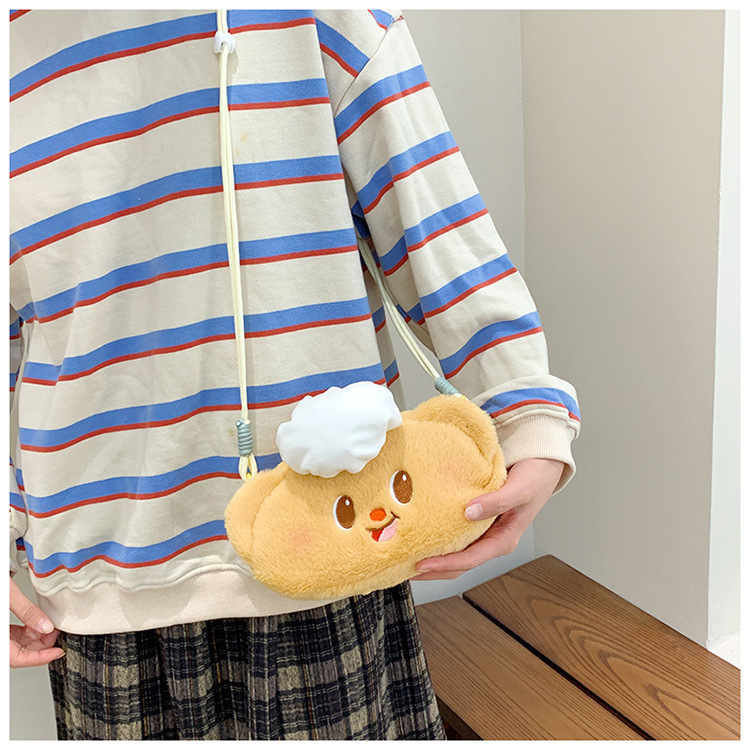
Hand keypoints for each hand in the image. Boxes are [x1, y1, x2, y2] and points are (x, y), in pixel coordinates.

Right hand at [9, 576, 63, 667]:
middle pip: (18, 652)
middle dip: (40, 645)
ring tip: (50, 625)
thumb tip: (46, 626)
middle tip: (56, 632)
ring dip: (35, 637)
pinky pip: (13, 634)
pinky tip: (38, 622)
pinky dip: (28, 630)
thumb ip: (27, 612)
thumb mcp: (8, 596)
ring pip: (17, 644)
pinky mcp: (0, 625)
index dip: (39, 658)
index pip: (17, 658)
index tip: (57, 652)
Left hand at [411, 458, 564, 580]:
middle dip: (433, 569)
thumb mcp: (520, 489)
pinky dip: (439, 538)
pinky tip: (422, 533)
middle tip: (404, 567)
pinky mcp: (477, 520)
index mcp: (503, 539)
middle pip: (459, 564)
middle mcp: (492, 539)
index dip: (445, 564)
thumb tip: (470, 512)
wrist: (542, 465)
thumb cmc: (535, 478)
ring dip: (434, 556)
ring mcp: (484, 532)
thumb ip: (497, 501)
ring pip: (456, 552)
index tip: (421, 564)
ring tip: (407, 555)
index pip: (470, 560)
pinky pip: (455, 534)